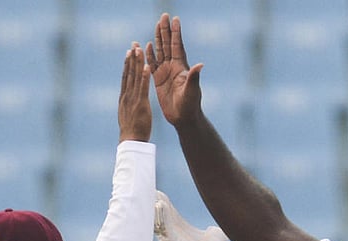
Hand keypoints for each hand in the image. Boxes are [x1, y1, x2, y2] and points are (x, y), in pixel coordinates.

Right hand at [118, 42, 151, 142]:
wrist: (131, 143)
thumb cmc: (132, 132)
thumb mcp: (128, 116)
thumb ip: (129, 106)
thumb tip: (128, 101)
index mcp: (124, 98)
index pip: (126, 78)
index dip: (127, 64)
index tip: (129, 52)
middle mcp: (127, 96)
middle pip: (129, 73)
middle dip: (131, 58)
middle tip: (133, 44)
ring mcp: (133, 99)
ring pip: (134, 77)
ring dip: (136, 62)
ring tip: (138, 49)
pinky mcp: (140, 104)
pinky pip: (143, 88)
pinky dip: (144, 77)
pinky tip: (146, 66)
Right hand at [147, 13, 202, 127]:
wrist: (183, 118)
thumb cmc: (190, 105)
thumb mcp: (192, 91)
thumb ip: (194, 77)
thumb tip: (200, 65)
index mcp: (181, 68)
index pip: (178, 46)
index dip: (176, 33)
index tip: (175, 19)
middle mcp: (174, 67)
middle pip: (168, 45)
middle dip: (166, 30)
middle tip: (163, 16)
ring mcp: (166, 73)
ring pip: (160, 52)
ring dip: (158, 38)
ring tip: (156, 25)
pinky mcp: (158, 80)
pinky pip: (152, 64)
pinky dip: (150, 54)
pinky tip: (147, 45)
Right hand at [155, 190, 226, 240]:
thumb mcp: (216, 238)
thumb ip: (216, 229)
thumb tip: (220, 225)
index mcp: (179, 230)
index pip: (168, 212)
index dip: (162, 201)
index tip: (156, 190)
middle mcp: (172, 232)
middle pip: (160, 212)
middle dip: (154, 200)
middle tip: (146, 186)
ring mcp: (171, 237)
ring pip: (160, 217)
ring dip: (156, 205)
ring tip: (151, 192)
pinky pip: (166, 226)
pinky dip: (163, 215)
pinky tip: (160, 204)